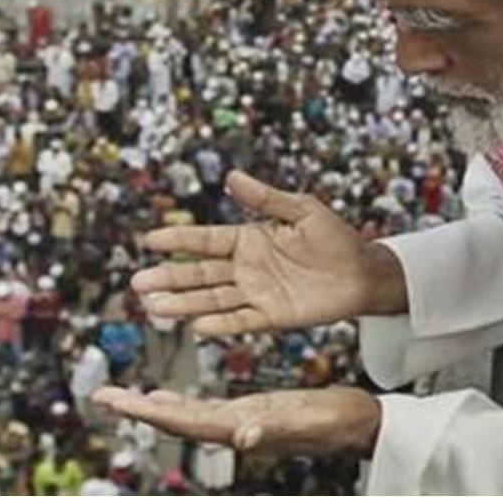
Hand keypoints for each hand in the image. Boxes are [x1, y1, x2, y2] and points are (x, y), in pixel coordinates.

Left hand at [92, 386, 379, 456]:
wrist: (361, 427)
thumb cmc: (340, 424)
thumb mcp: (309, 422)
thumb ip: (276, 429)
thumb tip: (240, 437)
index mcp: (241, 427)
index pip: (183, 421)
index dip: (146, 412)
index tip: (113, 400)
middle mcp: (235, 427)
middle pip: (176, 420)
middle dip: (138, 408)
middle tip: (102, 395)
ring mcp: (242, 421)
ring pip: (187, 416)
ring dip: (154, 407)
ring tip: (125, 397)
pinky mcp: (254, 411)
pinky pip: (206, 409)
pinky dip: (182, 403)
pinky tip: (171, 399)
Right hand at [131, 171, 404, 335]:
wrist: (363, 272)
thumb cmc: (336, 238)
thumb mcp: (302, 210)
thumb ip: (266, 199)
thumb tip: (231, 176)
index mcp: (250, 239)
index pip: (206, 240)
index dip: (179, 240)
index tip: (149, 240)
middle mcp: (247, 267)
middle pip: (201, 274)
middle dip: (170, 278)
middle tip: (138, 284)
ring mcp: (257, 293)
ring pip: (213, 299)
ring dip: (185, 304)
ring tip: (155, 308)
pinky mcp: (273, 315)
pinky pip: (242, 320)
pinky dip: (222, 324)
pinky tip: (199, 326)